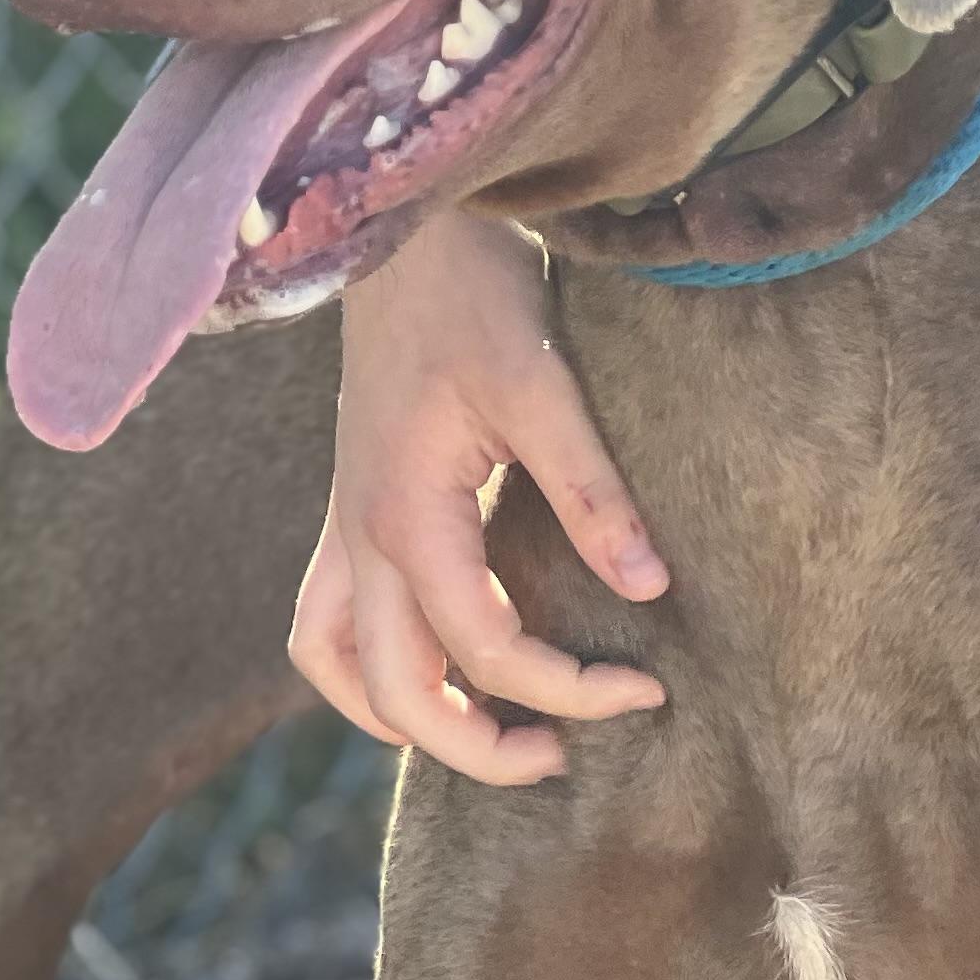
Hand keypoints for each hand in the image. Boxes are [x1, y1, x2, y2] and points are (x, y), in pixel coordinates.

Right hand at [292, 210, 669, 785]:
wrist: (400, 224)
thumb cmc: (471, 292)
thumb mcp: (544, 385)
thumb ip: (594, 492)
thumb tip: (651, 590)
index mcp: (406, 515)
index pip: (487, 647)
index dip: (570, 689)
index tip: (649, 690)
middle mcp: (358, 538)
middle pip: (398, 695)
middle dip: (480, 748)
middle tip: (567, 755)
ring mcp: (342, 529)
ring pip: (340, 672)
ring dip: (407, 720)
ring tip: (490, 733)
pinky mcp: (347, 513)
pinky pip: (328, 629)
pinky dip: (370, 673)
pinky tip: (434, 671)